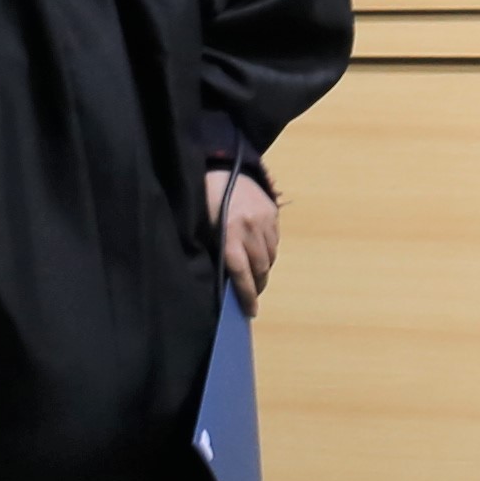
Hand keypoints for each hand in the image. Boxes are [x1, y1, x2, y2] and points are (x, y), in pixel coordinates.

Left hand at [208, 165, 281, 310]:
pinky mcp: (273, 212)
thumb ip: (217, 253)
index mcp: (229, 234)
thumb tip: (227, 282)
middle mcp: (250, 228)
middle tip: (252, 293)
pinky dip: (268, 250)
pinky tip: (259, 251)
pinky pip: (275, 241)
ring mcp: (264, 219)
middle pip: (260, 268)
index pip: (241, 273)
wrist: (220, 169)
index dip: (246, 295)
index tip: (251, 311)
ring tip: (255, 273)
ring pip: (270, 256)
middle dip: (257, 284)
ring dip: (263, 268)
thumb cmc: (204, 204)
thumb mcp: (204, 230)